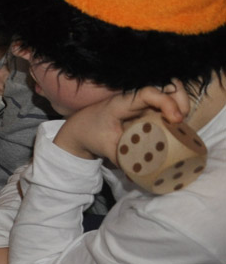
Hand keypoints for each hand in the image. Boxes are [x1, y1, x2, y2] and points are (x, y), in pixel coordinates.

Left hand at [53, 83, 190, 162]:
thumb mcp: (105, 147)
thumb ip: (120, 158)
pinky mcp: (148, 111)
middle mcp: (136, 99)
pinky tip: (178, 129)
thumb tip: (136, 175)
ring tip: (181, 126)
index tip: (175, 120)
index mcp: (122, 103)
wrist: (81, 128)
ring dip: (181, 107)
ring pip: (170, 96)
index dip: (166, 102)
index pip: (148, 93)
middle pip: (166, 88)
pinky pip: (167, 108)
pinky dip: (176, 114)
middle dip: (181, 102)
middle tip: (180, 122)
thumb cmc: (92, 133)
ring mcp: (144, 104)